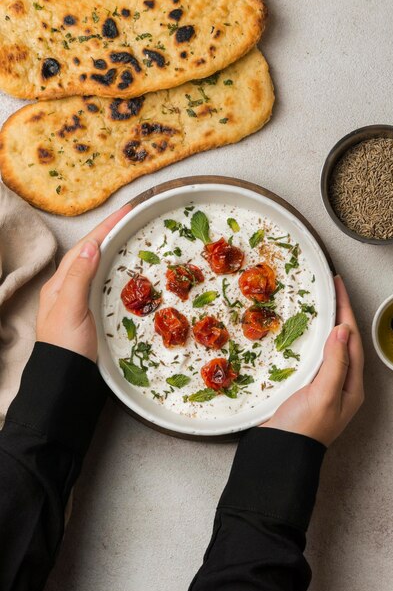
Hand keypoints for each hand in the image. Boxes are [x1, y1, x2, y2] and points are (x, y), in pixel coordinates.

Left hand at [36, 204, 131, 361]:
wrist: (65, 379)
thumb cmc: (65, 346)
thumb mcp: (70, 310)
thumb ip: (79, 278)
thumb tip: (92, 246)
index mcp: (60, 284)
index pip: (85, 247)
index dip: (105, 227)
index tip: (125, 211)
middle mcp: (69, 288)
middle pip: (91, 252)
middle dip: (110, 232)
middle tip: (132, 218)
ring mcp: (80, 300)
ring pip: (98, 266)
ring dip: (114, 248)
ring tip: (132, 235)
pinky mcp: (92, 312)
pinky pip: (104, 282)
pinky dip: (116, 270)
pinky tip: (126, 270)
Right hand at [261, 275, 363, 445]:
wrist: (279, 453)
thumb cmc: (303, 430)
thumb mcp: (323, 396)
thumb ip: (336, 363)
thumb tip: (343, 330)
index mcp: (351, 386)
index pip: (352, 339)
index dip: (346, 310)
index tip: (338, 286)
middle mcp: (340, 384)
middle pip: (343, 340)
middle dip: (338, 313)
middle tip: (330, 288)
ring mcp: (322, 385)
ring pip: (327, 346)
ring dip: (324, 324)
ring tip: (318, 303)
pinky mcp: (304, 386)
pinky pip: (311, 355)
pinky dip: (308, 338)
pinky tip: (300, 331)